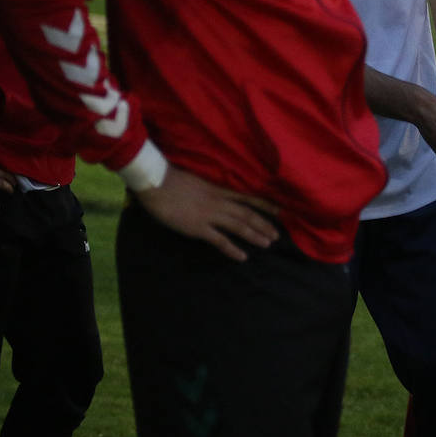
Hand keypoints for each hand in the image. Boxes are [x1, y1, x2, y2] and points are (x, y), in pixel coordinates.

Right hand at [133, 166, 280, 262]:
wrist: (156, 183)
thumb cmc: (171, 179)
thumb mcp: (197, 180)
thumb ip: (209, 188)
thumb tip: (216, 194)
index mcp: (218, 189)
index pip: (247, 196)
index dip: (264, 204)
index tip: (279, 210)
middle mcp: (218, 202)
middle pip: (247, 214)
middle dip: (263, 224)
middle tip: (277, 234)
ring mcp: (210, 215)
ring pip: (239, 226)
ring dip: (254, 235)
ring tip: (267, 244)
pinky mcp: (199, 227)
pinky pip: (220, 240)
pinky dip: (233, 249)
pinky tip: (242, 257)